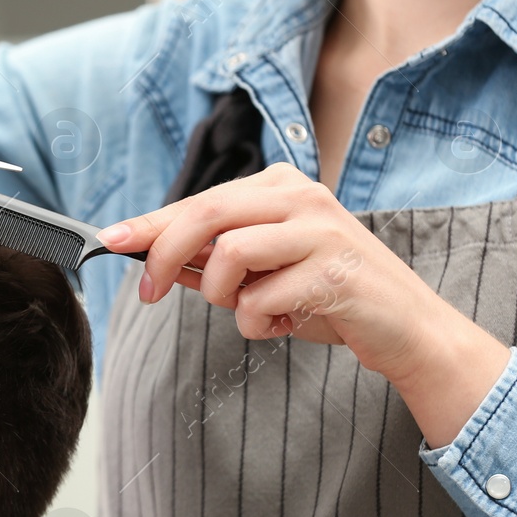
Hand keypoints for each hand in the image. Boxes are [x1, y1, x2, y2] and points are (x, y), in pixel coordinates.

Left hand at [96, 163, 510, 445]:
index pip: (199, 201)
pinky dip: (258, 324)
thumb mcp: (264, 273)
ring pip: (230, 255)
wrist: (406, 330)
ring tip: (254, 311)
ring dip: (224, 297)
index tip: (110, 241)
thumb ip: (214, 261)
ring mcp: (321, 231)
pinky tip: (283, 325)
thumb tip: (153, 257)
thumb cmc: (329, 297)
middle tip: (151, 294)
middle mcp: (301, 197)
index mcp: (281, 187)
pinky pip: (260, 301)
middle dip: (165, 257)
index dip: (149, 224)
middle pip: (205, 216)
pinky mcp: (334, 272)